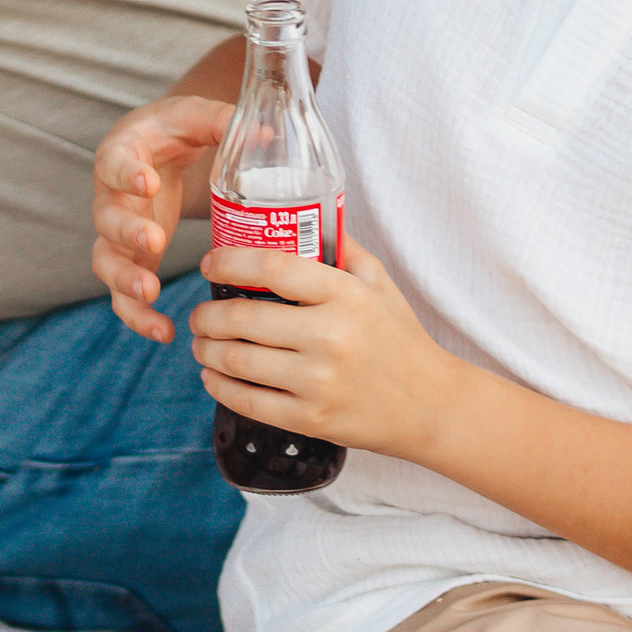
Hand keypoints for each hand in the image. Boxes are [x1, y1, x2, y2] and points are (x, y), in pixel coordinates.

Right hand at [90, 91, 230, 342]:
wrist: (153, 146)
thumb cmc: (171, 129)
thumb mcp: (193, 116)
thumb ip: (220, 121)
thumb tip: (264, 135)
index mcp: (122, 155)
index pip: (114, 162)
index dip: (126, 174)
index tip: (148, 183)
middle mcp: (111, 196)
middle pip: (106, 219)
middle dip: (127, 233)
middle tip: (154, 242)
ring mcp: (118, 233)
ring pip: (106, 262)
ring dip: (124, 281)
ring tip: (150, 295)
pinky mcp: (131, 259)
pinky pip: (123, 293)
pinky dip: (138, 315)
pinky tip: (164, 332)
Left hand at [192, 242, 452, 463]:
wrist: (432, 405)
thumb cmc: (400, 338)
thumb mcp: (378, 282)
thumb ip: (340, 247)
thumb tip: (303, 212)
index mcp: (344, 294)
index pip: (270, 266)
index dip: (229, 263)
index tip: (209, 264)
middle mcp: (330, 336)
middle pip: (242, 319)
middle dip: (206, 315)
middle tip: (199, 314)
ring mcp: (319, 381)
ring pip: (237, 362)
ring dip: (206, 350)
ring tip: (202, 342)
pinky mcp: (312, 419)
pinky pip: (249, 402)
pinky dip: (220, 388)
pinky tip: (213, 377)